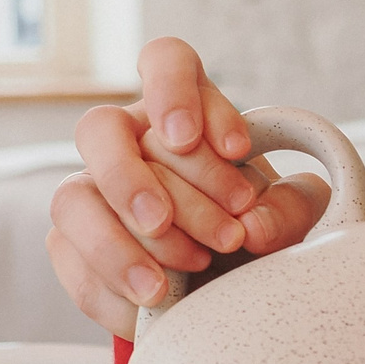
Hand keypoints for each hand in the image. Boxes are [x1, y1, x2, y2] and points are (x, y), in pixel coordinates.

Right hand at [44, 37, 330, 335]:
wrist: (229, 286)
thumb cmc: (257, 226)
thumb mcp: (292, 215)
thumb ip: (288, 209)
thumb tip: (254, 225)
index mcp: (182, 112)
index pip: (165, 62)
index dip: (180, 93)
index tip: (234, 149)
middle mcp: (127, 142)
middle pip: (99, 129)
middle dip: (145, 180)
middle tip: (215, 232)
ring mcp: (91, 193)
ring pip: (72, 199)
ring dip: (125, 240)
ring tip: (183, 274)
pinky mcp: (72, 245)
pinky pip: (73, 262)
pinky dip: (119, 286)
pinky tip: (160, 300)